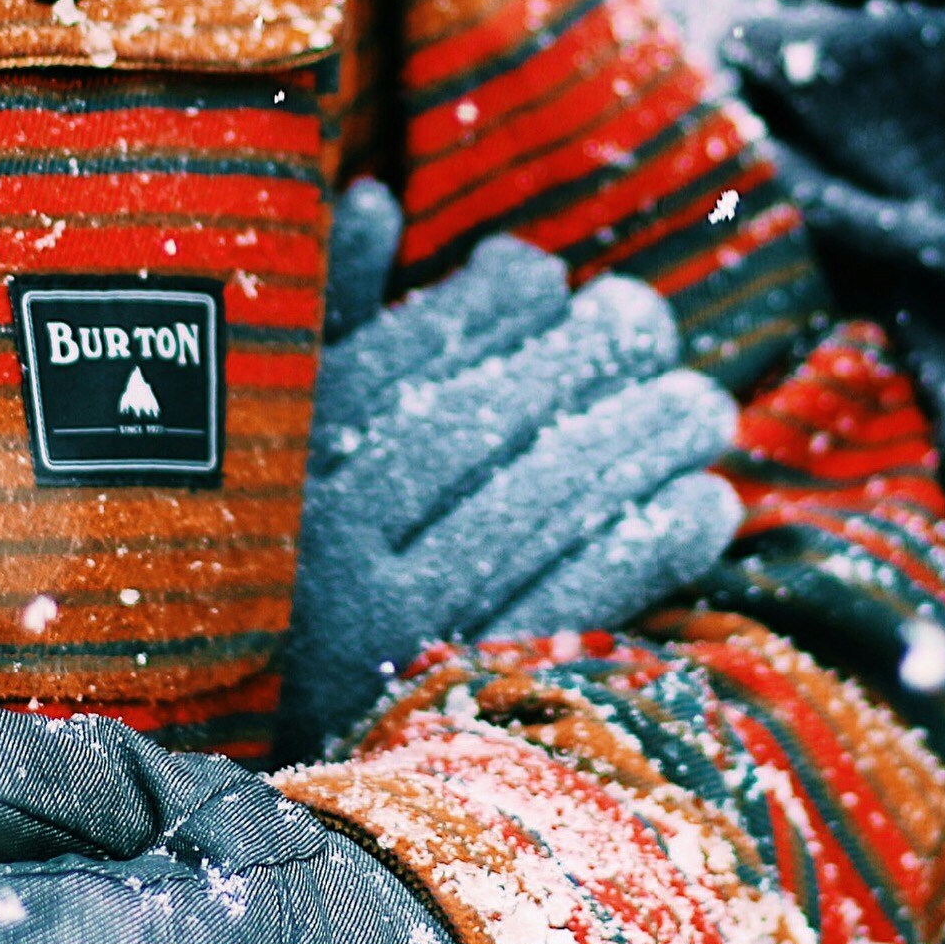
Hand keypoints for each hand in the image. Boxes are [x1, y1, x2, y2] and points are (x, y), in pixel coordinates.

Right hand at [280, 180, 745, 755]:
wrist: (235, 741)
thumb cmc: (272, 546)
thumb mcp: (272, 425)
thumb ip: (325, 319)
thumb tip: (375, 203)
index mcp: (270, 464)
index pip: (395, 365)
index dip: (485, 309)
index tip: (544, 278)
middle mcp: (318, 544)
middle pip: (473, 432)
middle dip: (579, 365)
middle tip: (652, 322)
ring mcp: (388, 629)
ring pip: (532, 514)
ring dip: (637, 449)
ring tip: (705, 406)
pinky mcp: (453, 699)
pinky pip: (565, 609)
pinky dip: (646, 551)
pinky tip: (709, 504)